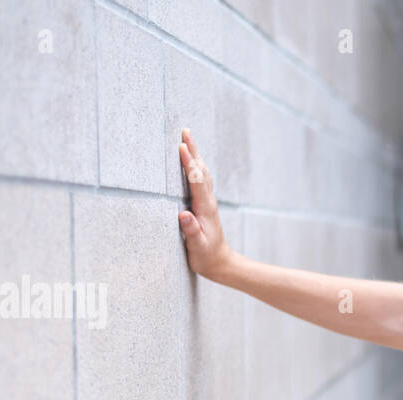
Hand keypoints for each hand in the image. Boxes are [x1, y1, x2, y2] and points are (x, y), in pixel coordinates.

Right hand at [176, 127, 233, 281]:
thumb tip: (183, 215)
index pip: (196, 181)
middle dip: (193, 151)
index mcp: (205, 209)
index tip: (181, 146)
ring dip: (195, 155)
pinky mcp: (205, 205)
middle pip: (201, 171)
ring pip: (202, 173)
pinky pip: (200, 180)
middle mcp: (208, 202)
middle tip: (185, 131)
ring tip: (187, 139)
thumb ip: (191, 231)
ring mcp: (208, 203)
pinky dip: (196, 167)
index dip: (189, 163)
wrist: (221, 264)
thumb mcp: (197, 247)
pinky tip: (193, 162)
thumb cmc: (206, 257)